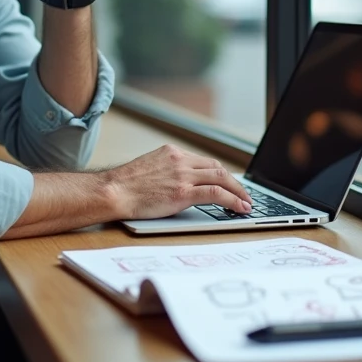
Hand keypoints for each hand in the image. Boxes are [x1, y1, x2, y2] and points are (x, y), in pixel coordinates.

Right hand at [101, 145, 252, 218]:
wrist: (114, 191)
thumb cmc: (125, 186)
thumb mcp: (149, 169)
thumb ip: (167, 171)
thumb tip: (181, 184)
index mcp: (172, 152)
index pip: (205, 162)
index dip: (220, 174)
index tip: (228, 183)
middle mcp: (180, 160)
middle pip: (217, 168)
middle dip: (234, 183)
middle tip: (244, 195)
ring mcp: (182, 175)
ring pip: (221, 178)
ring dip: (238, 192)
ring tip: (247, 203)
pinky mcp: (183, 192)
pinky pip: (216, 193)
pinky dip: (233, 200)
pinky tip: (240, 208)